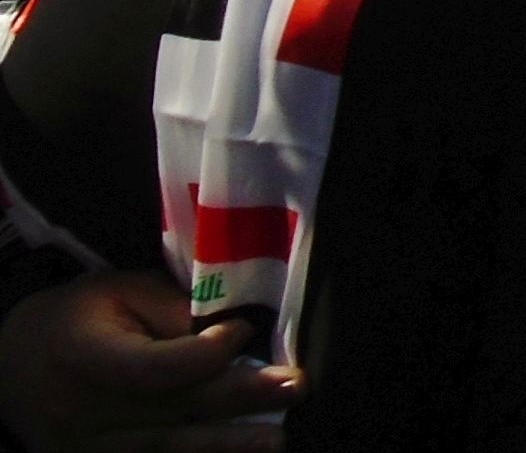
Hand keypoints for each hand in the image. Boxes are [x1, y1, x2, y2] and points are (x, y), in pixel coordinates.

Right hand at [0, 270, 298, 450]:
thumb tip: (229, 333)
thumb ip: (171, 310)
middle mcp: (85, 411)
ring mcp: (87, 448)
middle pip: (171, 410)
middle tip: (293, 387)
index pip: (154, 367)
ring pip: (166, 449)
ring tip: (274, 440)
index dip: (205, 354)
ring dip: (226, 444)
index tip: (242, 330)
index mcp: (86, 356)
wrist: (11, 366)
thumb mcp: (118, 291)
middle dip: (238, 398)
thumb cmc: (76, 317)